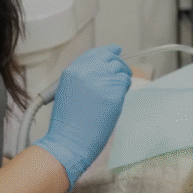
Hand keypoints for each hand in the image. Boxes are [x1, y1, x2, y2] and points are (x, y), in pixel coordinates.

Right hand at [34, 45, 130, 186]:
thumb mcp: (67, 91)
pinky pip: (125, 82)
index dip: (108, 52)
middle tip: (122, 73)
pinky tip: (117, 99)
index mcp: (73, 70)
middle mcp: (87, 71)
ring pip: (121, 69)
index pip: (95, 53)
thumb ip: (83, 78)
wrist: (69, 141)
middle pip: (111, 57)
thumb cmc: (67, 124)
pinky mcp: (114, 91)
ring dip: (122, 78)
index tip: (115, 52)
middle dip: (118, 64)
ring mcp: (102, 79)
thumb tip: (100, 71)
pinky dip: (124, 89)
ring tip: (117, 91)